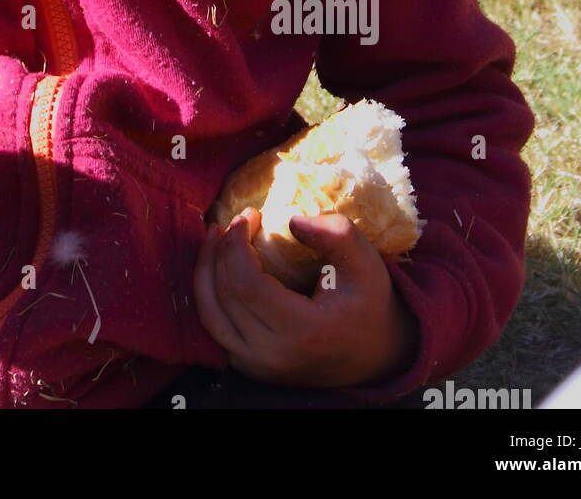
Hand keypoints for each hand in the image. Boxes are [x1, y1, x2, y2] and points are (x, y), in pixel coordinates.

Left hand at [193, 207, 418, 388]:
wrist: (375, 355)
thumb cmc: (367, 303)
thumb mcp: (365, 262)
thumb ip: (335, 233)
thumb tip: (290, 219)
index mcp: (302, 332)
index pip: (246, 284)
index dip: (236, 244)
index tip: (248, 215)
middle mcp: (272, 356)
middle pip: (223, 295)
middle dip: (220, 249)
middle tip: (234, 221)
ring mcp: (257, 366)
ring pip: (209, 314)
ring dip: (205, 270)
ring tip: (214, 237)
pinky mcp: (249, 366)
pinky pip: (215, 327)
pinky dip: (209, 293)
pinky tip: (217, 265)